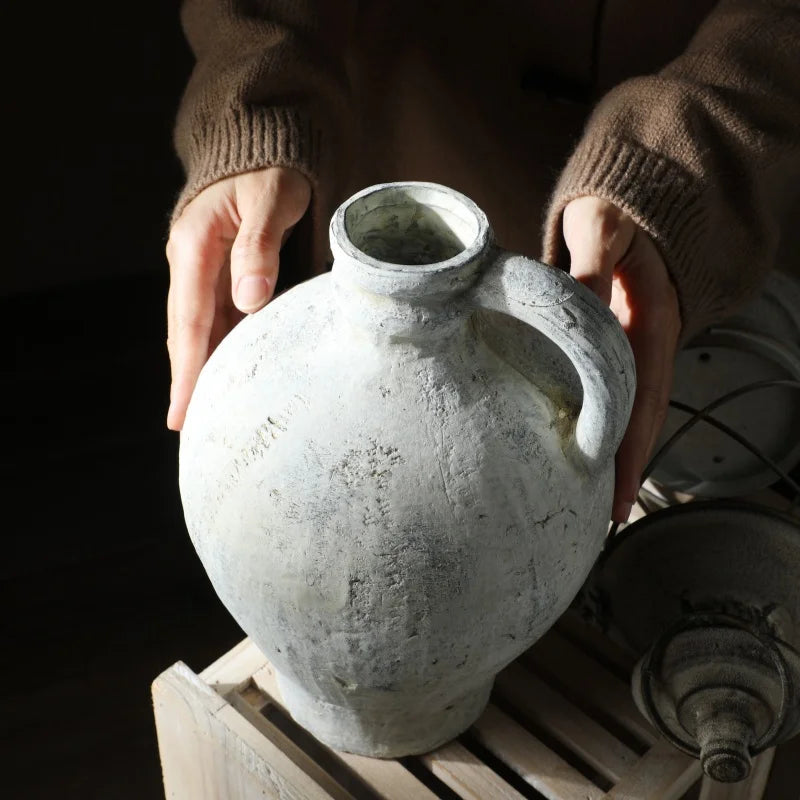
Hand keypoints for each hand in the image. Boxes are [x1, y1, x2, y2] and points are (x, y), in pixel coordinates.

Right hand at [166, 167, 310, 430]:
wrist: (263, 146)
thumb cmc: (272, 168)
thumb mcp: (272, 198)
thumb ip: (260, 246)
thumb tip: (251, 300)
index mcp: (195, 244)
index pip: (190, 318)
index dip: (187, 367)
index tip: (182, 408)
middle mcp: (190, 260)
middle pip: (186, 330)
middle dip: (187, 377)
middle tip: (188, 424)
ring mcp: (201, 267)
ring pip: (198, 327)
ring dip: (201, 365)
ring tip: (206, 407)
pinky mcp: (218, 271)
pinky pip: (215, 317)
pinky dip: (218, 345)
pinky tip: (227, 370)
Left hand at [562, 196, 680, 522]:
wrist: (627, 208)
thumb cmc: (612, 217)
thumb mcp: (603, 229)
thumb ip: (592, 262)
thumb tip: (577, 302)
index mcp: (650, 323)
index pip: (643, 397)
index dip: (632, 446)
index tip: (619, 490)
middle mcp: (649, 343)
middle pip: (643, 416)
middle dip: (628, 467)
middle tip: (609, 516)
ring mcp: (637, 347)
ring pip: (633, 410)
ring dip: (620, 454)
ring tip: (601, 499)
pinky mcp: (619, 345)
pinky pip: (618, 393)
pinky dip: (608, 425)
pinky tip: (590, 448)